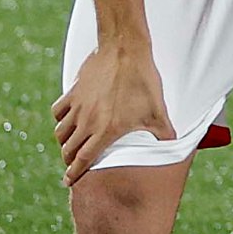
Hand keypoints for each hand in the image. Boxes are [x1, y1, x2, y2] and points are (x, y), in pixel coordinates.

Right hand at [52, 40, 173, 188]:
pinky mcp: (73, 93)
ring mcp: (77, 107)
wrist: (124, 50)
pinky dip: (60, 119)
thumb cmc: (143, 81)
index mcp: (106, 131)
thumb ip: (163, 133)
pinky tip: (67, 119)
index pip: (84, 160)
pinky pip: (58, 111)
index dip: (74, 174)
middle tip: (74, 164)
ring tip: (72, 145)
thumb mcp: (157, 110)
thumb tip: (174, 147)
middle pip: (68, 150)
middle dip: (70, 161)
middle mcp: (87, 122)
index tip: (68, 183)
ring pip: (60, 132)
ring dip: (64, 142)